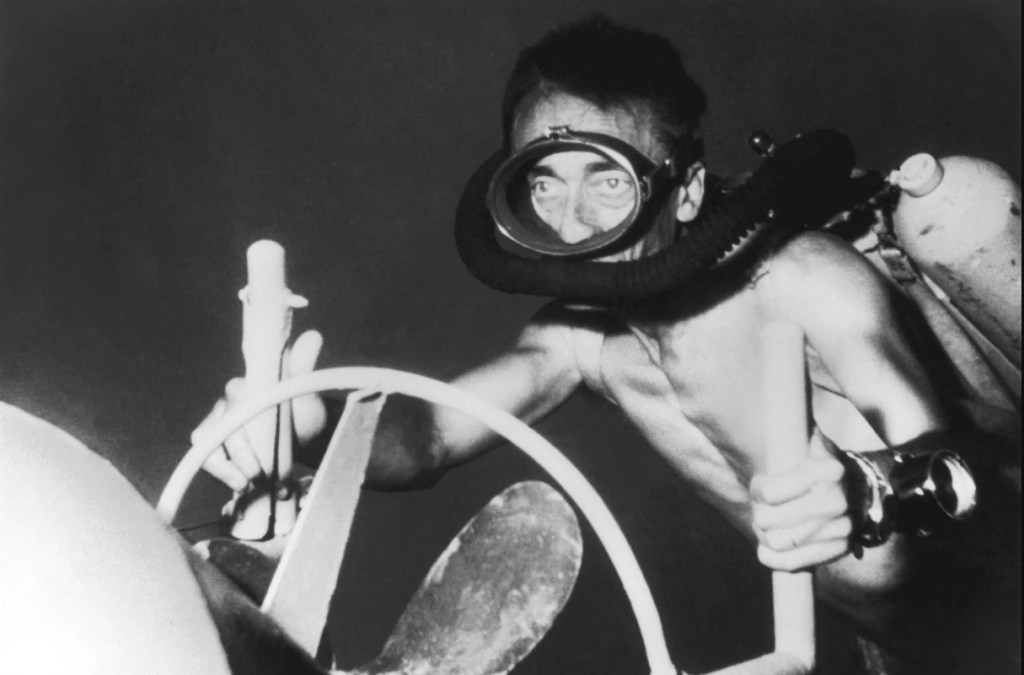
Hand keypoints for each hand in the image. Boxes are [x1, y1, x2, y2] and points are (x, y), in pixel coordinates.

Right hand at [191, 330, 325, 490]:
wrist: (305, 434)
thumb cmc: (304, 411)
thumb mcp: (308, 392)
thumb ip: (305, 367)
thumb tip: (313, 337)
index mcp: (245, 386)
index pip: (230, 409)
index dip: (242, 441)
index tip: (259, 463)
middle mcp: (227, 402)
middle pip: (219, 434)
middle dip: (242, 461)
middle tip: (263, 478)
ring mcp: (220, 424)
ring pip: (207, 448)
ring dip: (227, 471)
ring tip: (251, 485)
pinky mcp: (218, 444)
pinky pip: (208, 459)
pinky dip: (225, 476)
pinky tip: (243, 487)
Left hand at [749, 429, 852, 571]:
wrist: (861, 489)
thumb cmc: (821, 461)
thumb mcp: (808, 439)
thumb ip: (788, 430)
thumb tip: (768, 407)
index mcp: (827, 470)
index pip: (769, 493)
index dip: (758, 490)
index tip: (760, 485)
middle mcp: (836, 501)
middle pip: (768, 520)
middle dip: (757, 514)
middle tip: (760, 507)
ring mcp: (840, 528)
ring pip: (777, 543)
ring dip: (763, 535)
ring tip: (766, 524)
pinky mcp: (839, 549)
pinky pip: (791, 563)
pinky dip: (772, 558)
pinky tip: (768, 547)